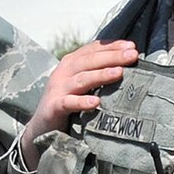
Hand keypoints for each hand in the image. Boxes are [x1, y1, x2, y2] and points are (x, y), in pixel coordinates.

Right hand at [19, 40, 140, 165]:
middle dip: (112, 56)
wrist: (41, 127)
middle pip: (89, 60)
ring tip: (118, 73)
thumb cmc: (66, 104)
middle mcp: (63, 73)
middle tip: (132, 55)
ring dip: (100, 75)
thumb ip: (96, 74)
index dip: (112, 46)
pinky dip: (82, 102)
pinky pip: (69, 103)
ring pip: (81, 79)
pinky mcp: (53, 107)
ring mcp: (57, 89)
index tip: (132, 47)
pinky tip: (96, 102)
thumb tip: (125, 67)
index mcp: (70, 64)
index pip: (93, 50)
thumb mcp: (80, 84)